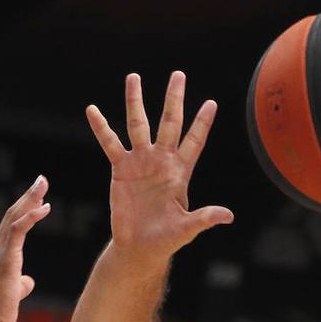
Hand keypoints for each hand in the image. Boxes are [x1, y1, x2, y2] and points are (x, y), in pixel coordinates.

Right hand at [0, 177, 49, 321]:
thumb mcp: (13, 293)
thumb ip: (20, 284)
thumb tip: (27, 282)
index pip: (12, 226)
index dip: (25, 209)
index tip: (38, 196)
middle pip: (13, 215)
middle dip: (28, 196)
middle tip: (41, 180)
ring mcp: (0, 252)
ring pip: (14, 217)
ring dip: (29, 198)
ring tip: (43, 184)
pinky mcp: (7, 258)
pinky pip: (19, 231)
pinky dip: (31, 216)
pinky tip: (45, 207)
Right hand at [86, 71, 232, 266]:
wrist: (138, 247)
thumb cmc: (166, 239)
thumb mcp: (187, 228)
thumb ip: (204, 218)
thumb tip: (228, 216)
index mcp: (180, 172)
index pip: (194, 141)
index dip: (202, 123)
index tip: (211, 103)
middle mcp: (161, 160)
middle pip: (169, 122)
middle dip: (173, 99)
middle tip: (177, 74)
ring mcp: (140, 161)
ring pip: (138, 124)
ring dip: (135, 101)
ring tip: (133, 77)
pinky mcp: (120, 168)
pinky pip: (110, 143)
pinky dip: (102, 127)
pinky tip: (93, 110)